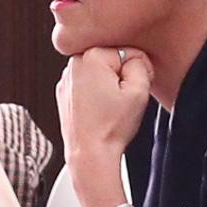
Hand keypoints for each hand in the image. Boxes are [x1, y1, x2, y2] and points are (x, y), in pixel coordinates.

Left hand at [56, 48, 155, 206]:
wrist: (90, 154)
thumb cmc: (111, 127)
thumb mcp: (139, 91)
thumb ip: (141, 63)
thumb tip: (133, 57)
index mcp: (91, 57)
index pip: (129, 52)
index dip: (139, 71)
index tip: (134, 92)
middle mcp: (73, 64)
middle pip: (113, 60)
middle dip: (122, 77)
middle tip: (121, 100)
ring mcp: (66, 80)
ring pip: (101, 73)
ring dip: (109, 86)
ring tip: (110, 107)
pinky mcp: (64, 94)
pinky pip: (89, 86)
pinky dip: (96, 95)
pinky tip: (100, 111)